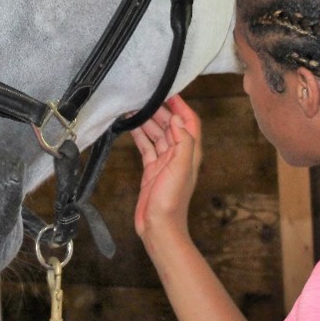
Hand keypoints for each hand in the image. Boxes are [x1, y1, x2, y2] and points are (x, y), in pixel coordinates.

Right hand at [130, 95, 202, 242]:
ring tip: (133, 107)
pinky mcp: (151, 170)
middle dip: (160, 110)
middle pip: (171, 126)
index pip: (189, 123)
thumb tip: (177, 119)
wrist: (159, 228)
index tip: (170, 92)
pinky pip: (146, 146)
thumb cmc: (171, 202)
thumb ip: (183, 142)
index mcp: (190, 153)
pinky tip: (130, 126)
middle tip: (145, 97)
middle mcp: (179, 155)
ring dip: (147, 121)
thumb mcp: (180, 169)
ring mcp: (164, 162)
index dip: (181, 107)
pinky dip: (139, 135)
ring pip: (157, 134)